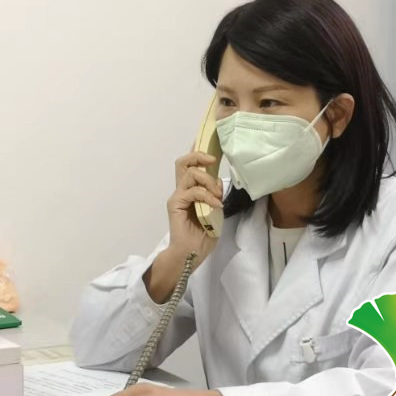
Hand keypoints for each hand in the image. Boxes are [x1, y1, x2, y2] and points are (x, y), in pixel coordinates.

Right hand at [143, 151, 223, 303]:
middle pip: (183, 162)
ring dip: (208, 181)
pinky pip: (192, 191)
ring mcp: (178, 197)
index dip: (198, 151)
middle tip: (213, 160)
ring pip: (190, 174)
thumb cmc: (202, 237)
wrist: (190, 255)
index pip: (191, 165)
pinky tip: (215, 205)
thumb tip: (219, 183)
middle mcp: (181, 191)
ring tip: (217, 195)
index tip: (208, 140)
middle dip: (198, 155)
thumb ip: (215, 196)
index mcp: (190, 191)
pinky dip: (207, 195)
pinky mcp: (176, 205)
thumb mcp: (215, 212)